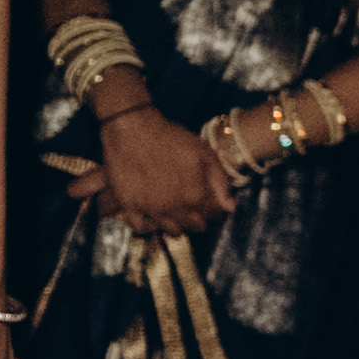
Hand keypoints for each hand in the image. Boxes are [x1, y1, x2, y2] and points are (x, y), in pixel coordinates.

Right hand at [89, 91, 227, 237]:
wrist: (133, 128)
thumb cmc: (170, 137)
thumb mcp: (204, 152)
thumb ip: (220, 181)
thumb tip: (229, 208)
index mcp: (195, 195)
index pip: (212, 215)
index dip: (212, 207)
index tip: (206, 199)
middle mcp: (174, 207)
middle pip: (193, 226)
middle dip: (197, 217)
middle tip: (191, 203)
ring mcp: (150, 208)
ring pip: (170, 230)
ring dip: (176, 223)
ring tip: (174, 209)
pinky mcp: (128, 205)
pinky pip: (139, 227)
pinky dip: (146, 224)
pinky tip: (151, 216)